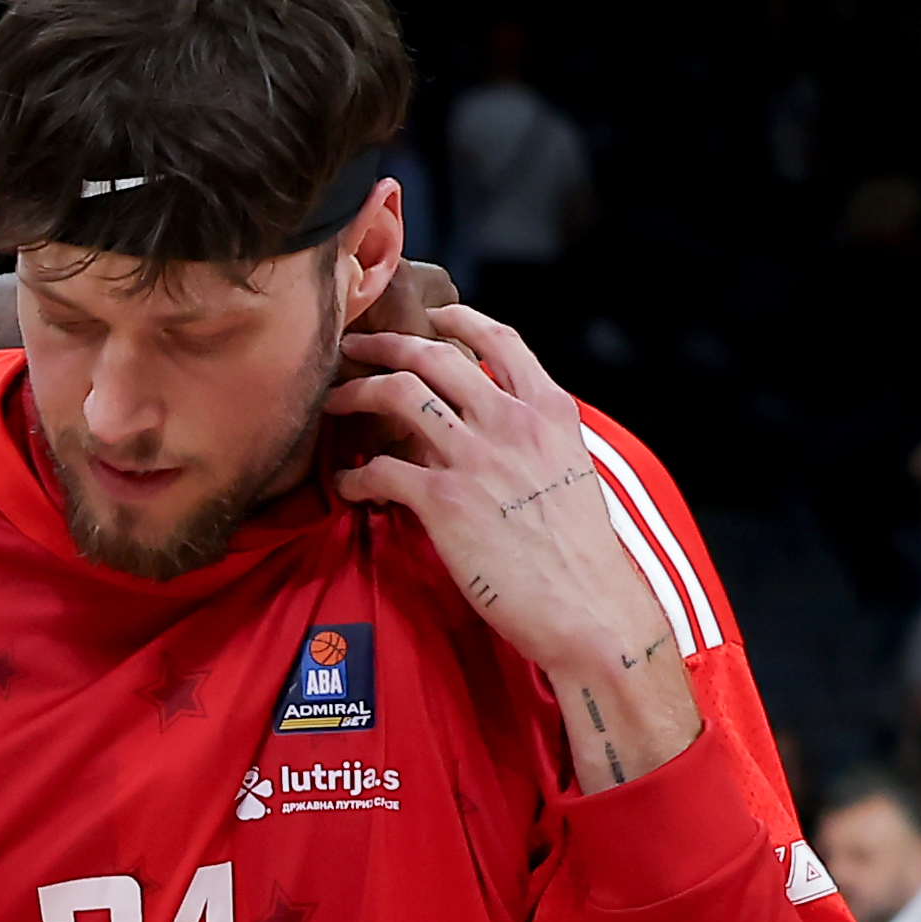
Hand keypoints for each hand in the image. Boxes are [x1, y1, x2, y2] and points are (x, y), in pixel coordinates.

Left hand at [326, 302, 679, 717]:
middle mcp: (511, 420)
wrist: (586, 605)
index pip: (499, 338)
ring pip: (398, 395)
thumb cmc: (578, 552)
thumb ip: (529, 437)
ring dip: (355, 394)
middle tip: (354, 347)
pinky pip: (380, 470)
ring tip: (333, 403)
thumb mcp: (570, 469)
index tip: (431, 316)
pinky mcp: (444, 501)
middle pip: (433, 354)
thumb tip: (482, 429)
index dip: (458, 318)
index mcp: (548, 408)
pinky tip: (345, 485)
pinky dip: (354, 476)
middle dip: (384, 344)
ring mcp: (475, 456)